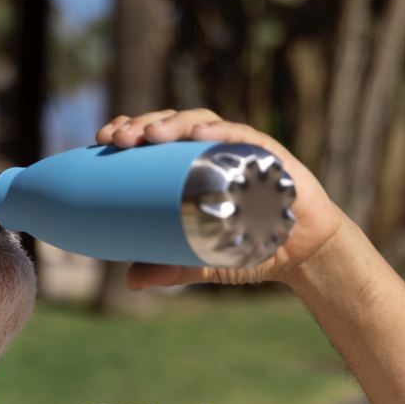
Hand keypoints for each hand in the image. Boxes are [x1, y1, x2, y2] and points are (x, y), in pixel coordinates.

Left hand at [94, 109, 347, 289]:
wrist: (303, 254)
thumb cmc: (249, 247)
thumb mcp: (201, 260)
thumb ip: (169, 268)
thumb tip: (130, 281)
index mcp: (189, 167)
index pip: (153, 139)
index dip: (128, 130)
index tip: (101, 138)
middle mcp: (211, 151)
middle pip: (170, 124)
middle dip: (141, 124)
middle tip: (117, 138)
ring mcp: (240, 149)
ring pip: (201, 122)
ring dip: (174, 123)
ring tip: (151, 134)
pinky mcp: (270, 154)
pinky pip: (243, 136)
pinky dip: (220, 132)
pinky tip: (200, 134)